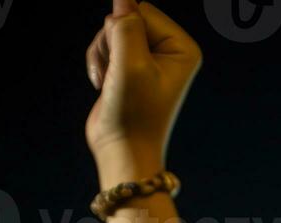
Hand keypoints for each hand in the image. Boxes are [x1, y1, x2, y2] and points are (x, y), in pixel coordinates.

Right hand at [85, 0, 202, 183]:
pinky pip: (104, 45)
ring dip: (102, 54)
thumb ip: (126, 25)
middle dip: (111, 42)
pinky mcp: (129, 67)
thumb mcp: (130, 64)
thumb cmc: (133, 113)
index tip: (130, 66)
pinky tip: (103, 85)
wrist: (123, 151)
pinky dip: (97, 62)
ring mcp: (149, 58)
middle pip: (125, 16)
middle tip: (118, 75)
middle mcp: (170, 51)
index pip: (141, 9)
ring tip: (110, 82)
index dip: (124, 32)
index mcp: (183, 48)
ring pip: (110, 30)